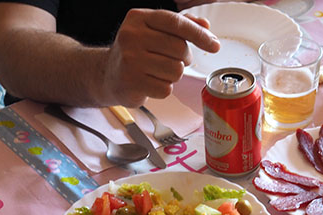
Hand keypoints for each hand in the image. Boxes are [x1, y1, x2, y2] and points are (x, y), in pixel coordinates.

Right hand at [105, 9, 219, 105]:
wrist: (107, 74)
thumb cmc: (136, 52)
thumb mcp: (154, 31)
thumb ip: (180, 26)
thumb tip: (205, 24)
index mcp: (139, 18)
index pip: (176, 23)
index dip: (199, 34)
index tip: (215, 45)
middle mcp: (132, 36)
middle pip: (179, 49)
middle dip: (183, 58)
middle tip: (173, 60)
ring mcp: (130, 60)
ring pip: (175, 71)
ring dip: (173, 75)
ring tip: (158, 72)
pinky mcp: (131, 83)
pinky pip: (166, 89)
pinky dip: (163, 89)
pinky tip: (150, 83)